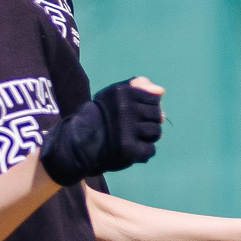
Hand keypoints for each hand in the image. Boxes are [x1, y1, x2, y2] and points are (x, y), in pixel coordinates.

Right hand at [42, 78, 163, 185]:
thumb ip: (137, 88)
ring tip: (132, 138)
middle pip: (157, 116)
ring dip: (147, 138)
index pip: (154, 99)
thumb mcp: (114, 96)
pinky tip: (130, 150)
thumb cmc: (100, 117)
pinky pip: (150, 150)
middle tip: (132, 128)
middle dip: (148, 123)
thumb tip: (161, 91)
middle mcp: (126, 109)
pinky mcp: (129, 150)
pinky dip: (142, 153)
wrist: (79, 143)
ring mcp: (128, 130)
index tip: (133, 114)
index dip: (147, 109)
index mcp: (124, 92)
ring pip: (156, 132)